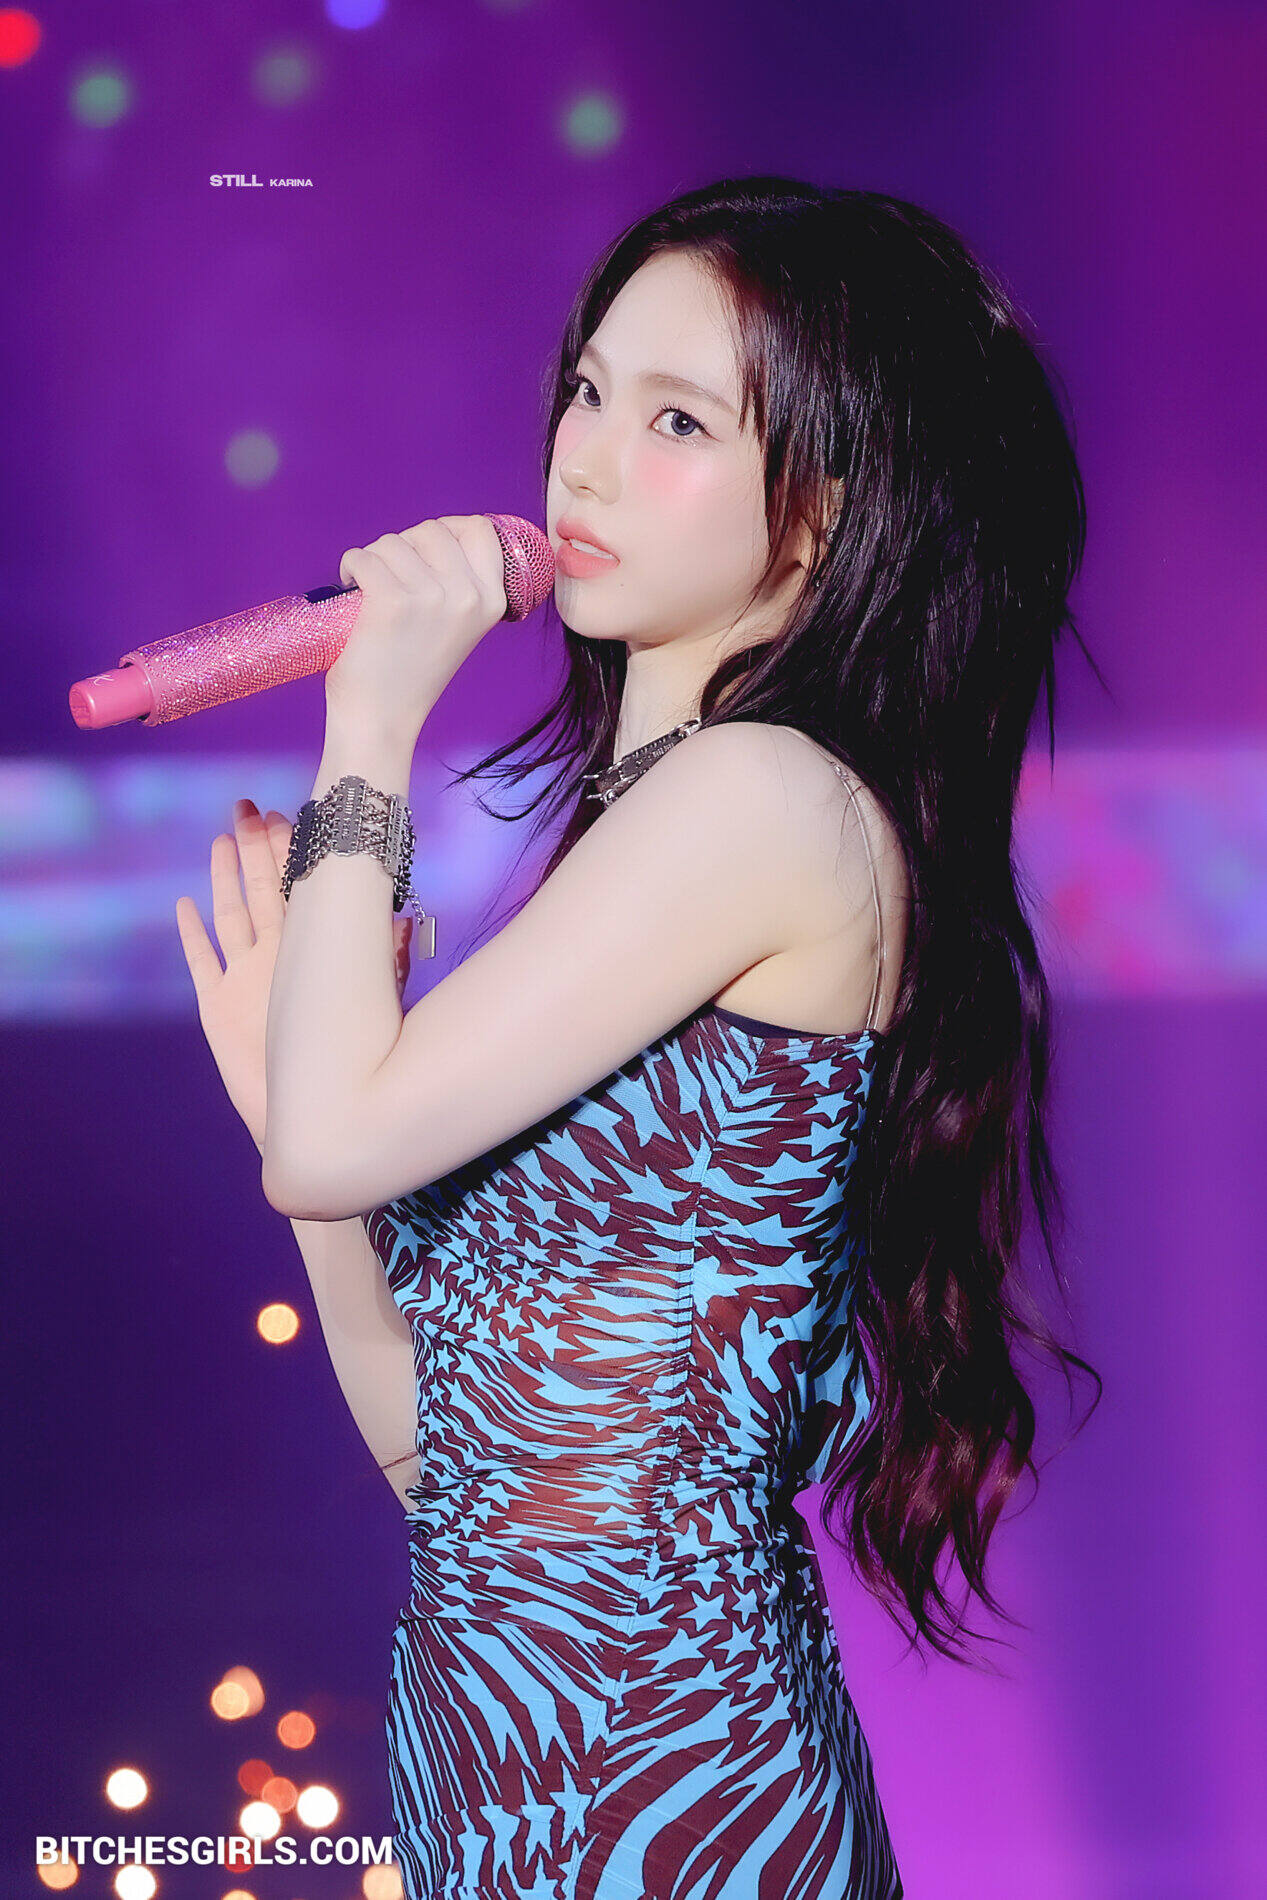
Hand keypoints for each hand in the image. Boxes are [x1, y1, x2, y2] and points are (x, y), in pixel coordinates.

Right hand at [176, 800, 413, 1158]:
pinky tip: (184, 906)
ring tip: (220, 840)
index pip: (298, 890)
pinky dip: (191, 936)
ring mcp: (243, 981)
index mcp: (310, 954)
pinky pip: (201, 963)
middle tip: (245, 805)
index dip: (291, 852)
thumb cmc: (351, 1063)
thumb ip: (389, 964)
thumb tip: (411, 923)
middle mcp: (275, 960)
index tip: (288, 811)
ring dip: (222, 879)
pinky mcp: (217, 1009)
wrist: (314, 1117)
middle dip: (254, 848)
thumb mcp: (374, 1007)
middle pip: (259, 891)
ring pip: (229, 916)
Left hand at [326, 514, 508, 735]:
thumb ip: (460, 584)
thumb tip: (438, 535)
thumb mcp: (458, 626)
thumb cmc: (412, 673)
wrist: (382, 720)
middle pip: (431, 530)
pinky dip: (350, 567)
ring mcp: (432, 597)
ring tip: (370, 592)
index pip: (479, 529)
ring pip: (393, 541)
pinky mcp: (392, 601)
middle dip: (404, 547)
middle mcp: (468, 596)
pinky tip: (351, 589)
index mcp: (493, 601)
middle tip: (392, 581)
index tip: (424, 552)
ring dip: (374, 559)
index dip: (447, 530)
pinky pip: (364, 556)